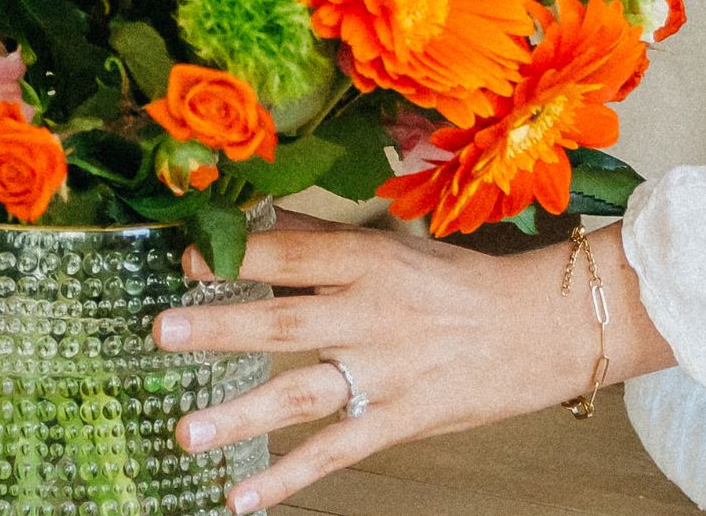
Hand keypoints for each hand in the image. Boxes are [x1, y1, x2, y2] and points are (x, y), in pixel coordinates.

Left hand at [154, 216, 675, 512]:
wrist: (543, 328)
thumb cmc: (459, 285)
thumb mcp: (393, 247)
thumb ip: (319, 241)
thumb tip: (251, 219)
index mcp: (370, 262)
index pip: (294, 256)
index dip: (239, 257)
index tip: (183, 258)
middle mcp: (374, 316)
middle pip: (287, 323)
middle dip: (223, 327)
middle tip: (162, 331)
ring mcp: (388, 374)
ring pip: (304, 395)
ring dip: (241, 415)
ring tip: (185, 433)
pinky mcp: (402, 420)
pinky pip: (337, 452)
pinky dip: (288, 478)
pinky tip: (239, 499)